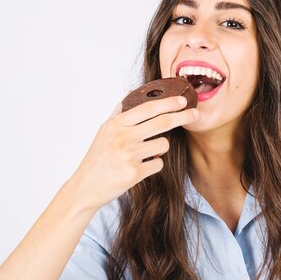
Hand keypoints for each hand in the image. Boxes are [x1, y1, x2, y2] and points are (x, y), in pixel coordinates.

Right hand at [65, 91, 199, 212]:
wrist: (86, 187)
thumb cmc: (97, 158)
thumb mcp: (104, 131)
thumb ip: (119, 111)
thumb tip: (131, 92)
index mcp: (116, 124)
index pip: (147, 108)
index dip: (168, 103)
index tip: (183, 100)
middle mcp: (122, 137)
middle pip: (162, 122)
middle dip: (182, 117)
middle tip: (194, 114)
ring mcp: (128, 155)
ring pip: (163, 144)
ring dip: (161, 148)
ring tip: (146, 153)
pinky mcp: (134, 173)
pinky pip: (158, 163)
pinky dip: (154, 164)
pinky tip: (141, 167)